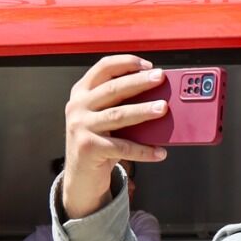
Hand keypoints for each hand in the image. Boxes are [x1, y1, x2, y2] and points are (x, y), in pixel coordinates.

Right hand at [60, 55, 168, 217]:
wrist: (81, 177)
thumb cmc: (99, 141)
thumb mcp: (104, 118)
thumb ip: (121, 104)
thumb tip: (157, 97)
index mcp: (81, 93)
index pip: (103, 68)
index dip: (125, 63)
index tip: (147, 65)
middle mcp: (77, 107)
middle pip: (112, 89)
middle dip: (139, 82)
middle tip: (160, 78)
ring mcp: (80, 127)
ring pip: (117, 115)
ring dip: (143, 111)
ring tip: (163, 108)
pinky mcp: (88, 148)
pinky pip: (122, 148)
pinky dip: (143, 150)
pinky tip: (159, 152)